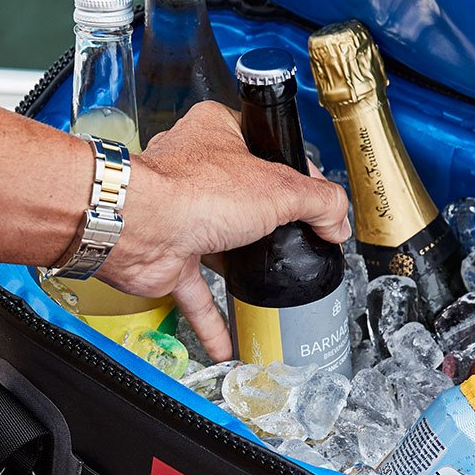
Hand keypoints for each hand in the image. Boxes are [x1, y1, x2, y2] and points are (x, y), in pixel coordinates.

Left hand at [96, 101, 349, 360]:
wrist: (136, 228)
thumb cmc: (192, 192)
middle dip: (268, 224)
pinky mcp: (168, 258)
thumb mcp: (280, 188)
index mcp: (218, 134)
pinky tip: (232, 340)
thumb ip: (319, 202)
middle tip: (299, 243)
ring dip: (241, 272)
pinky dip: (215, 320)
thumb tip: (338, 221)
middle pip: (245, 198)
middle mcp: (196, 173)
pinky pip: (198, 295)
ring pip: (220, 247)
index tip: (316, 198)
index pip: (266, 148)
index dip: (294, 172)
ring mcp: (181, 217)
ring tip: (271, 287)